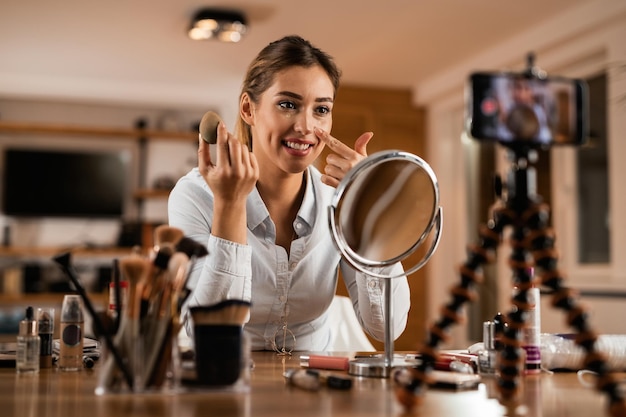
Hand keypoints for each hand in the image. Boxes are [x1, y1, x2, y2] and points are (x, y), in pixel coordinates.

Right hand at [198, 123, 258, 243]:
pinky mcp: (256, 173)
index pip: (222, 146)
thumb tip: (202, 133)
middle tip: (225, 135)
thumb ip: (202, 151)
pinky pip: (251, 154)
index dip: (221, 132)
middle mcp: (237, 172)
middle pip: (235, 144)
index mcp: (223, 171)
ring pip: (244, 148)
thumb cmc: (215, 183)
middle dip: (230, 137)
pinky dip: (244, 154)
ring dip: (236, 146)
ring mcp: (248, 173)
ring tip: (230, 152)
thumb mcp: (204, 170)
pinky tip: (238, 160)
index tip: (220, 123)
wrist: (231, 200)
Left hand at [315, 127, 372, 187]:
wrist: (372, 190)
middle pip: (329, 158)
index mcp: (354, 156)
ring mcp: (344, 176)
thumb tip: (369, 133)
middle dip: (333, 162)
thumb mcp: (365, 159)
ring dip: (331, 172)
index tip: (317, 130)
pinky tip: (335, 181)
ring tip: (341, 175)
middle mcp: (349, 165)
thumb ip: (361, 146)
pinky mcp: (339, 186)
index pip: (336, 144)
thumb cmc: (367, 172)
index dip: (325, 136)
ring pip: (327, 168)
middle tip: (342, 167)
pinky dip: (327, 180)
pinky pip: (325, 179)